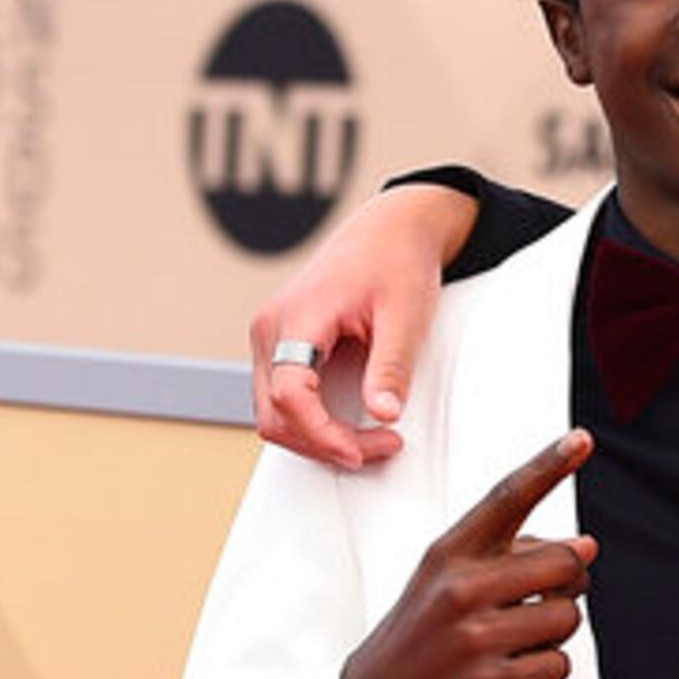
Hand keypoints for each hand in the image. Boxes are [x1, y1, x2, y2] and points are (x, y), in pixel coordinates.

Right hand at [251, 182, 480, 464]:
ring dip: (317, 435)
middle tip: (379, 447)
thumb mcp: (406, 315)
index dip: (323, 434)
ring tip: (370, 438)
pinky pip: (283, 396)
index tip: (363, 449)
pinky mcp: (282, 343)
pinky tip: (350, 422)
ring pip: (274, 412)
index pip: (289, 395)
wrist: (390, 229)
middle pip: (274, 413)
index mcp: (297, 316)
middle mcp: (271, 327)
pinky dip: (312, 418)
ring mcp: (272, 336)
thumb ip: (391, 365)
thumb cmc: (396, 261)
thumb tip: (384, 413)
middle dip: (324, 443)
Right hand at [331, 437, 598, 678]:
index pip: (508, 498)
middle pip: (566, 562)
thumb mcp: (445, 581)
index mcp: (449, 553)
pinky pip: (560, 664)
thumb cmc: (419, 637)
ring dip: (556, 632)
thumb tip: (586, 545)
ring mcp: (477, 636)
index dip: (549, 465)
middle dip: (570, 582)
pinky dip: (546, 670)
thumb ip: (510, 557)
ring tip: (514, 642)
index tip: (582, 440)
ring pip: (569, 616)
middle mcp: (461, 588)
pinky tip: (511, 672)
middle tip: (542, 599)